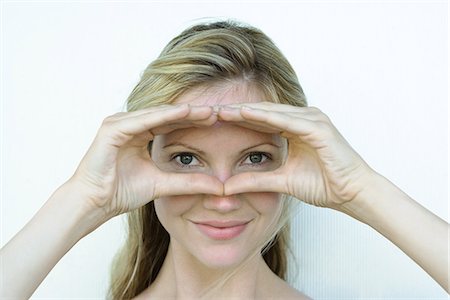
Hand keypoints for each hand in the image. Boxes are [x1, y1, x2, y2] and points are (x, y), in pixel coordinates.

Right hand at [70, 104, 223, 219]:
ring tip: (208, 110)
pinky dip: (164, 116)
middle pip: (168, 116)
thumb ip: (188, 183)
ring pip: (158, 114)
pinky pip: (143, 120)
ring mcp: (120, 123)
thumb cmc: (121, 193)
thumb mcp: (163, 184)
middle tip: (220, 111)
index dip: (195, 122)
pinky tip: (185, 112)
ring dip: (184, 112)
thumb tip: (218, 187)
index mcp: (140, 134)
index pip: (172, 124)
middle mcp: (130, 124)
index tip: (218, 122)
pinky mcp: (112, 128)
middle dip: (194, 114)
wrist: (95, 204)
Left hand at [219, 102, 375, 209]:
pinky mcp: (319, 128)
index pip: (260, 120)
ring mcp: (312, 120)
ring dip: (245, 110)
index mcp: (295, 128)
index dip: (236, 119)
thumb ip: (256, 180)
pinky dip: (266, 116)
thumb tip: (227, 186)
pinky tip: (245, 113)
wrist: (352, 194)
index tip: (211, 121)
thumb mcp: (282, 181)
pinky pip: (287, 120)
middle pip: (263, 111)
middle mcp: (303, 119)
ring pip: (272, 111)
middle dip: (236, 111)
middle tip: (208, 110)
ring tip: (220, 109)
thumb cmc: (324, 185)